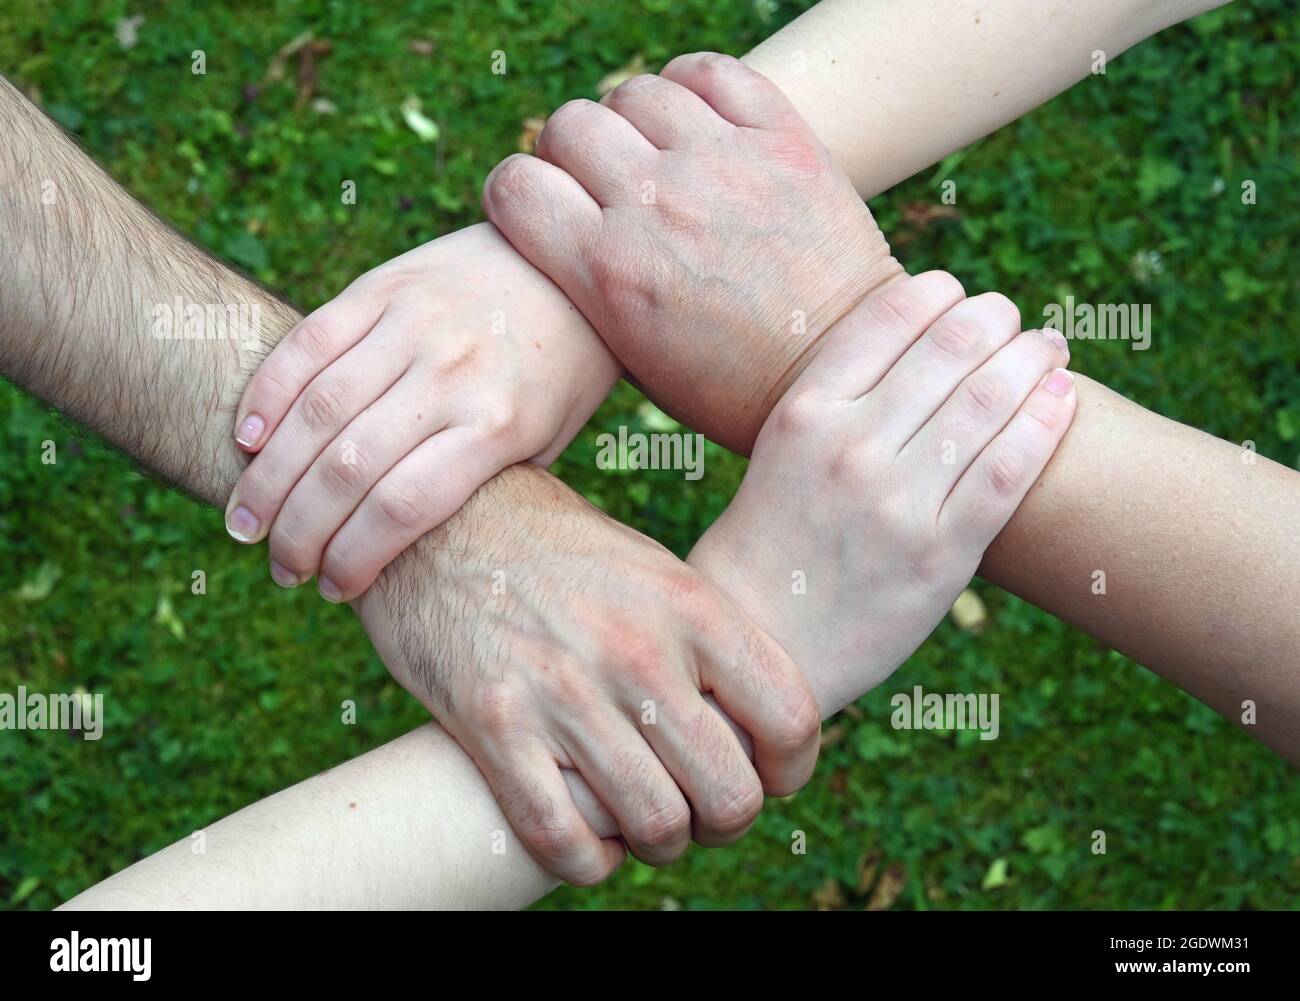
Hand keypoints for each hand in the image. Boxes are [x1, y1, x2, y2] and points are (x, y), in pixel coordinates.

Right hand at [224, 223, 618, 601]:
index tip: (334, 589)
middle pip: (348, 467)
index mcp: (499, 425)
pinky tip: (247, 442)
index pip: (403, 508)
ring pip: (316, 410)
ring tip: (245, 522)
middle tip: (279, 567)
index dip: (354, 557)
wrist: (571, 270)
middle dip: (299, 531)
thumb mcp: (544, 444)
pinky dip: (267, 395)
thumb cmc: (557, 377)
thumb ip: (479, 486)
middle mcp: (453, 374)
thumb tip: (399, 550)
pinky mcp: (384, 286)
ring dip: (268, 477)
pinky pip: (308, 343)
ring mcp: (415, 324)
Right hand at [354, 463, 820, 882]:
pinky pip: (563, 839)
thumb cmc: (556, 549)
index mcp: (689, 604)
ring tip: (643, 821)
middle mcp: (636, 650)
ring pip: (656, 827)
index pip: (789, 718)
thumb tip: (756, 721)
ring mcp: (564, 691)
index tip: (770, 776)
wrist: (438, 516)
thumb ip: (706, 640)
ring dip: (658, 842)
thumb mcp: (650, 568)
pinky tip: (588, 839)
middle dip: (723, 819)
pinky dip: (587, 860)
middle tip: (699, 806)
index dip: (791, 769)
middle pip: (730, 793)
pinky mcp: (494, 726)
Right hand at [482, 51, 903, 452]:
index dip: (518, 194)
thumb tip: (561, 221)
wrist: (845, 373)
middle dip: (571, 154)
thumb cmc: (732, 387)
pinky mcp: (781, 138)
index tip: (543, 209)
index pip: (514, 185)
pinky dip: (690, 86)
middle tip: (601, 184)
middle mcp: (656, 205)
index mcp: (608, 272)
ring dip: (632, 121)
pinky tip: (697, 122)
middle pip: (568, 126)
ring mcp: (721, 163)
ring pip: (634, 92)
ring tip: (654, 155)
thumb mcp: (636, 357)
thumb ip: (588, 281)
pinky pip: (709, 71)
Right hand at [690, 272, 1077, 711]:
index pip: (891, 318)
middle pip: (951, 350)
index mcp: (804, 414)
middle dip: (996, 319)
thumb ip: (836, 398)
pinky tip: (1062, 400)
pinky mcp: (940, 556)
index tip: (960, 294)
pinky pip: (1007, 472)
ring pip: (989, 403)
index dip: (941, 293)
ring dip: (1033, 359)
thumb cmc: (770, 539)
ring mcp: (897, 503)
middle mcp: (850, 448)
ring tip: (1049, 348)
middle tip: (1013, 318)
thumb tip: (916, 340)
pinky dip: (1045, 424)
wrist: (760, 643)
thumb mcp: (778, 451)